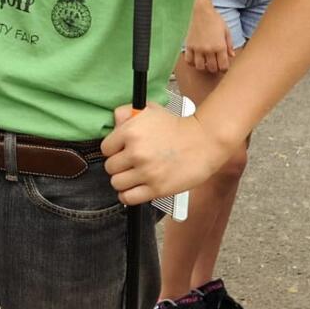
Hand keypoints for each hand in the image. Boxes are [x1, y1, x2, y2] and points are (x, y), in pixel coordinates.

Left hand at [101, 103, 231, 204]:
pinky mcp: (157, 188)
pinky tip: (134, 189)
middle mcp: (136, 152)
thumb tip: (114, 124)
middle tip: (130, 164)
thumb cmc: (175, 125)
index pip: (105, 149)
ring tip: (133, 177)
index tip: (122, 152)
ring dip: (123, 181)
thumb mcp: (148, 110)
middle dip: (119, 166)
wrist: (203, 141)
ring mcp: (146, 172)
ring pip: (117, 183)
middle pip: (110, 167)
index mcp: (130, 132)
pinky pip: (129, 198)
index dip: (114, 151)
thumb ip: (126, 113)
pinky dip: (128, 196)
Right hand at [182, 0, 234, 72]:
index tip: (224, 65)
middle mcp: (208, 49)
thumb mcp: (226, 31)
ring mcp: (197, 48)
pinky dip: (192, 62)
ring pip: (200, 67)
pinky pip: (189, 60)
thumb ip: (229, 44)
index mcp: (220, 46)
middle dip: (215, 68)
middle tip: (215, 64)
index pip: (223, 66)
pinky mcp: (189, 46)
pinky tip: (195, 58)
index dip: (225, 68)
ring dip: (204, 67)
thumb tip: (232, 55)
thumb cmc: (214, 19)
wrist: (199, 11)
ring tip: (205, 62)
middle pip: (212, 68)